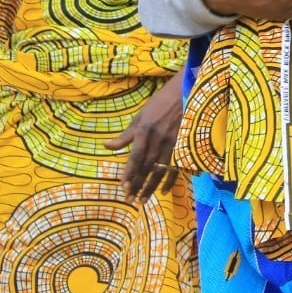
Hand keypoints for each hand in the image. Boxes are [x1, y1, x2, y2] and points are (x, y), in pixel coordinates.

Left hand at [105, 71, 184, 201]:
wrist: (185, 91)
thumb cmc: (159, 103)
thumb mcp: (140, 116)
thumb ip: (126, 135)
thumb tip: (107, 146)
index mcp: (145, 130)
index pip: (135, 157)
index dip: (129, 173)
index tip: (123, 188)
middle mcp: (158, 137)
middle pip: (146, 166)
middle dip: (138, 185)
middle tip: (131, 201)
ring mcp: (173, 141)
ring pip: (160, 169)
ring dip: (151, 186)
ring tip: (144, 200)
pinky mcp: (183, 143)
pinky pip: (176, 164)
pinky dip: (170, 179)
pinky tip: (164, 190)